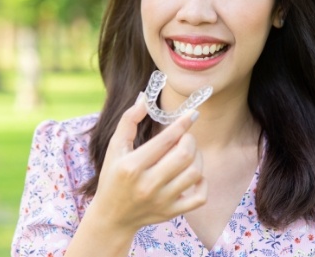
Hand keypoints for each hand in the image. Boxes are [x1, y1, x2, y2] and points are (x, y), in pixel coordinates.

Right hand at [90, 93, 206, 233]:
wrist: (112, 216)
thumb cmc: (112, 176)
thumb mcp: (114, 147)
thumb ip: (128, 120)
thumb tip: (144, 98)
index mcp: (132, 166)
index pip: (165, 140)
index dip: (182, 123)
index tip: (193, 113)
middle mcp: (148, 185)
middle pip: (184, 156)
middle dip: (189, 140)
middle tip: (185, 136)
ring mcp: (162, 201)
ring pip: (194, 173)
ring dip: (197, 157)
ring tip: (188, 152)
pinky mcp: (172, 212)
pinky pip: (200, 196)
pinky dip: (202, 181)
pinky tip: (193, 174)